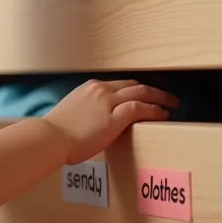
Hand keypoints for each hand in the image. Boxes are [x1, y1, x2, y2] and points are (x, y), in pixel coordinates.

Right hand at [42, 79, 177, 164]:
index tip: (145, 94)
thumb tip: (91, 122)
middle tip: (165, 96)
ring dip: (159, 97)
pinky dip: (154, 109)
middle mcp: (100, 90)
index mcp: (90, 88)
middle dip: (152, 90)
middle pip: (134, 85)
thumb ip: (85, 113)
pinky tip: (162, 114)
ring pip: (141, 93)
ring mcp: (108, 102)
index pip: (119, 84)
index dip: (136, 88)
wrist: (50, 138)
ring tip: (171, 103)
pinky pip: (140, 108)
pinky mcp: (114, 117)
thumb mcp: (71, 114)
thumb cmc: (56, 133)